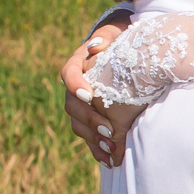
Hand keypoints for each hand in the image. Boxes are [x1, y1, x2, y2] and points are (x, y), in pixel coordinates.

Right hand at [61, 19, 142, 167]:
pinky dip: (97, 147)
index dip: (75, 85)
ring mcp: (81, 104)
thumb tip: (95, 45)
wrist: (125, 50)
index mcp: (78, 64)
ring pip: (77, 123)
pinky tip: (108, 159)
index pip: (68, 73)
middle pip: (72, 105)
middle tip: (109, 129)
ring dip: (93, 137)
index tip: (89, 95)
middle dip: (90, 119)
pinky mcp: (91, 118)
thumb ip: (105, 37)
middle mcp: (75, 85)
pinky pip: (88, 136)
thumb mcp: (115, 34)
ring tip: (110, 148)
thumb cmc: (121, 39)